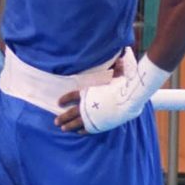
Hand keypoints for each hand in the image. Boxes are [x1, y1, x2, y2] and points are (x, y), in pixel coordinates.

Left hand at [55, 47, 169, 133]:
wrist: (129, 99)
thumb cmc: (123, 85)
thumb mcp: (118, 73)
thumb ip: (116, 66)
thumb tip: (123, 53)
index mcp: (88, 92)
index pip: (72, 95)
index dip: (66, 98)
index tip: (59, 101)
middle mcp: (87, 104)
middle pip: (71, 112)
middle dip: (63, 116)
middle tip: (56, 121)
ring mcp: (92, 115)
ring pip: (76, 121)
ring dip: (68, 125)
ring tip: (62, 128)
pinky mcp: (99, 124)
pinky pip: (88, 128)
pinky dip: (83, 130)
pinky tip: (78, 132)